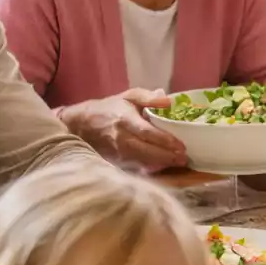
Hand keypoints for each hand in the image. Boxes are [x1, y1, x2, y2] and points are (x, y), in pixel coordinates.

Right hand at [63, 88, 187, 170]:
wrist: (82, 124)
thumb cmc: (109, 108)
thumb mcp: (128, 96)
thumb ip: (148, 97)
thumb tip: (167, 100)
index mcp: (125, 120)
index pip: (147, 132)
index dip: (164, 140)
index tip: (181, 145)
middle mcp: (121, 137)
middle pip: (146, 150)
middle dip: (166, 155)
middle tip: (184, 158)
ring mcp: (117, 151)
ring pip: (141, 160)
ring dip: (161, 163)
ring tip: (178, 163)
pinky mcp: (115, 160)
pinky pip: (135, 166)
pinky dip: (150, 168)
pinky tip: (163, 167)